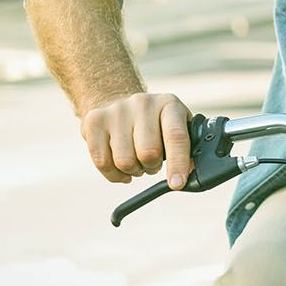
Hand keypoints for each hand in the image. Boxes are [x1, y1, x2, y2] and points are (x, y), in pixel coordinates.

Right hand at [78, 92, 193, 187]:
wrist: (119, 101)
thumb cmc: (154, 123)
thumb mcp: (176, 126)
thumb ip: (186, 149)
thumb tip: (191, 174)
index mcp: (169, 105)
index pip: (176, 137)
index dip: (178, 163)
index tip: (176, 184)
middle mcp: (143, 103)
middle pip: (148, 153)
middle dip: (151, 167)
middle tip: (151, 163)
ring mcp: (116, 110)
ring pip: (125, 161)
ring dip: (133, 171)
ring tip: (136, 161)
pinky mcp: (94, 121)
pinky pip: (102, 162)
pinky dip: (114, 174)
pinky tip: (120, 167)